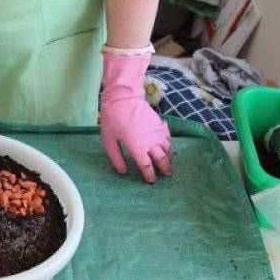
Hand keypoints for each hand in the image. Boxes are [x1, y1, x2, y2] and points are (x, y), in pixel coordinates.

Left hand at [100, 51, 171, 182]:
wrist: (124, 98)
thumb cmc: (113, 119)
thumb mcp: (109, 140)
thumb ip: (116, 158)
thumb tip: (123, 172)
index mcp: (137, 147)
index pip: (146, 166)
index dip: (149, 175)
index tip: (151, 181)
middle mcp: (151, 142)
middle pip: (161, 159)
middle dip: (165, 169)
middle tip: (167, 176)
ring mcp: (157, 132)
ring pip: (168, 149)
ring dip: (169, 158)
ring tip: (169, 164)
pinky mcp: (160, 124)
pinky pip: (168, 138)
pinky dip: (170, 145)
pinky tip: (168, 147)